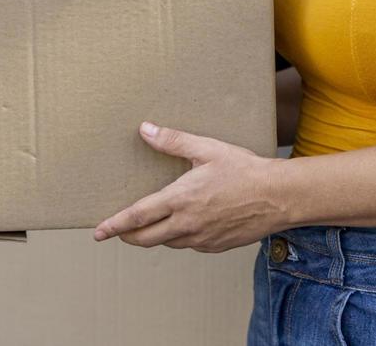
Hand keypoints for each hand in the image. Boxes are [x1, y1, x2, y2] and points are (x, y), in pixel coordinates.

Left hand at [93, 122, 284, 252]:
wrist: (278, 197)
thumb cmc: (244, 170)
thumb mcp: (207, 149)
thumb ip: (173, 141)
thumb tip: (145, 130)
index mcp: (180, 200)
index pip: (137, 217)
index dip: (114, 225)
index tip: (98, 232)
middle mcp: (186, 225)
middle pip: (145, 238)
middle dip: (127, 235)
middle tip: (118, 230)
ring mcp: (201, 239)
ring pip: (167, 242)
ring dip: (153, 235)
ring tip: (151, 222)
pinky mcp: (215, 246)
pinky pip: (188, 244)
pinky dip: (179, 236)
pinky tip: (185, 222)